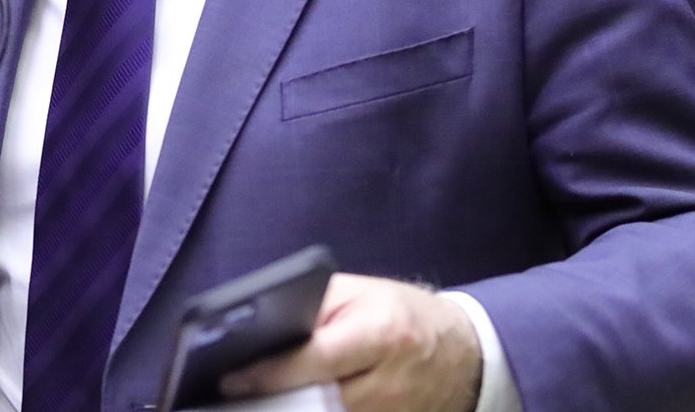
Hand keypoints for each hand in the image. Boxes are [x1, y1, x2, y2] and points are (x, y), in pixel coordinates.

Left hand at [220, 274, 482, 411]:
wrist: (462, 354)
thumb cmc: (402, 315)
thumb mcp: (363, 293)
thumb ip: (315, 306)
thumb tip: (261, 328)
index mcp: (383, 333)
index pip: (316, 359)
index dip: (271, 373)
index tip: (232, 380)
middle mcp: (389, 383)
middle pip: (316, 403)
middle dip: (273, 401)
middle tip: (235, 398)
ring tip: (260, 404)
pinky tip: (292, 408)